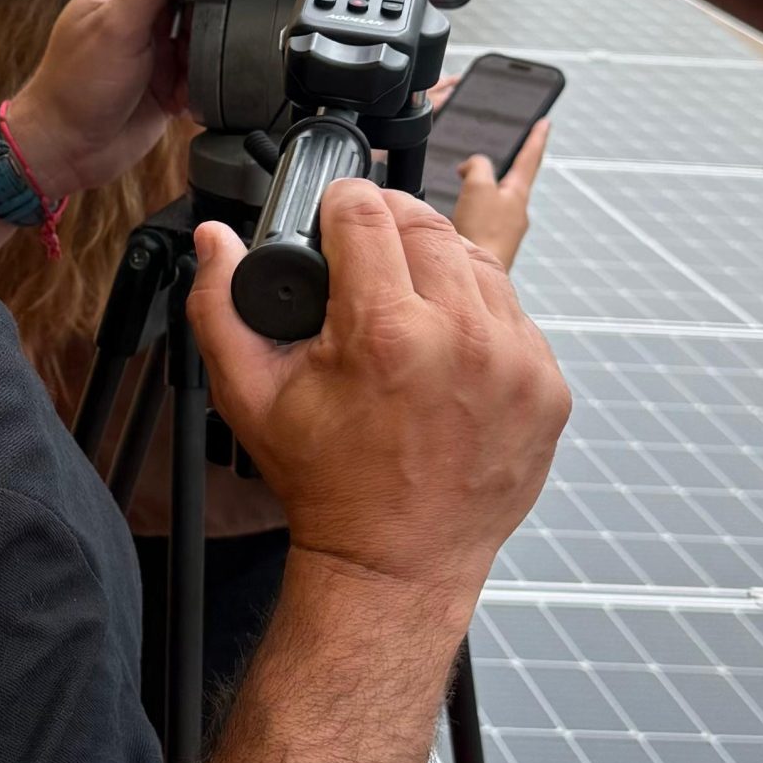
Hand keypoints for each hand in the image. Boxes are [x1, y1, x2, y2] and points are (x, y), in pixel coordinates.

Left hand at [4, 0, 193, 198]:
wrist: (68, 150)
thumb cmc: (78, 85)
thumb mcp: (117, 24)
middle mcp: (143, 13)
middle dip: (210, 21)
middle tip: (202, 42)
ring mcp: (158, 48)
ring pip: (207, 38)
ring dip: (206, 58)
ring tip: (188, 76)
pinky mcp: (170, 82)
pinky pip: (203, 75)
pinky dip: (201, 87)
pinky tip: (184, 99)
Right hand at [187, 183, 568, 611]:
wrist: (396, 562)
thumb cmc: (325, 483)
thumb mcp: (249, 396)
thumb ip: (220, 306)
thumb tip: (215, 239)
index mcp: (386, 332)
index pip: (368, 212)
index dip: (341, 200)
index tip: (333, 211)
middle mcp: (461, 337)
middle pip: (427, 224)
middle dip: (389, 222)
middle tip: (365, 246)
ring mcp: (516, 362)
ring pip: (477, 262)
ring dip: (439, 262)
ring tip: (406, 291)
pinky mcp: (547, 387)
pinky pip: (514, 314)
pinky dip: (479, 313)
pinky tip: (446, 339)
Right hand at [421, 80, 548, 270]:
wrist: (476, 279)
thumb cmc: (483, 236)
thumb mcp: (479, 187)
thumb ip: (478, 167)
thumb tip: (472, 164)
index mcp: (518, 194)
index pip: (530, 158)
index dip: (536, 137)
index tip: (545, 122)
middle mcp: (516, 213)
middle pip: (514, 179)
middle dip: (508, 163)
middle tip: (508, 148)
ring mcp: (504, 231)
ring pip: (495, 201)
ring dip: (485, 190)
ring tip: (468, 182)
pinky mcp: (488, 246)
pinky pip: (480, 219)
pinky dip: (471, 210)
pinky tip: (456, 215)